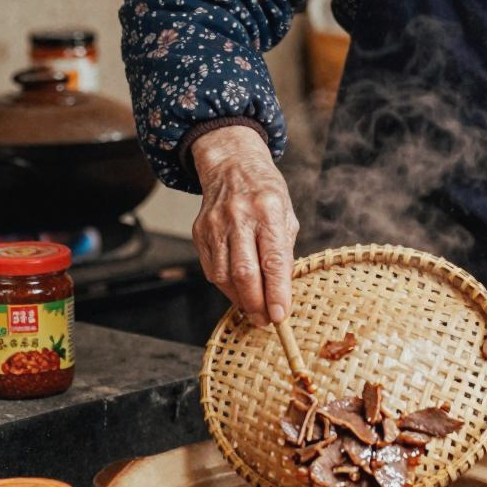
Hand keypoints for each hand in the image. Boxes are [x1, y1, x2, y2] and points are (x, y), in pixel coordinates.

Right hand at [190, 125, 298, 326]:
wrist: (231, 165)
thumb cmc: (266, 193)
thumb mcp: (287, 215)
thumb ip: (284, 252)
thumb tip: (281, 292)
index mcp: (268, 210)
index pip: (273, 260)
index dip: (277, 292)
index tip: (281, 315)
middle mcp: (239, 216)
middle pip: (244, 272)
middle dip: (256, 303)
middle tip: (266, 321)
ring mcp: (215, 224)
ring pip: (224, 276)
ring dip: (240, 300)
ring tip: (254, 310)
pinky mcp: (199, 232)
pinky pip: (211, 269)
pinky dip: (226, 287)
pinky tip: (238, 291)